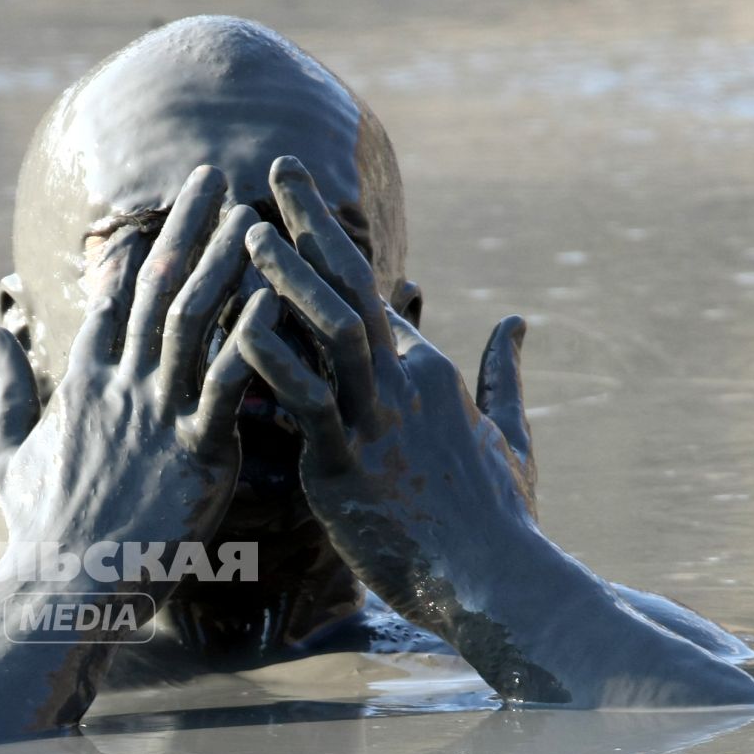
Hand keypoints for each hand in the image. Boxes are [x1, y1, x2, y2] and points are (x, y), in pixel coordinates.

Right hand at [0, 165, 257, 568]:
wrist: (59, 589)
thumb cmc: (31, 533)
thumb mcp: (2, 452)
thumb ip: (3, 389)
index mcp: (81, 385)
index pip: (112, 301)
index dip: (138, 250)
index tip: (161, 212)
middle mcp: (119, 387)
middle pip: (157, 289)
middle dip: (186, 227)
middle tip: (214, 176)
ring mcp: (157, 415)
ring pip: (196, 319)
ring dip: (226, 260)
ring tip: (253, 215)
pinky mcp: (196, 452)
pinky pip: (233, 382)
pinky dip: (256, 336)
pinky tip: (278, 295)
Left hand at [233, 155, 753, 706]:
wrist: (497, 583)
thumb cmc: (499, 519)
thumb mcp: (510, 435)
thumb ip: (503, 375)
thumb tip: (517, 321)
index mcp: (429, 371)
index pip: (372, 294)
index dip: (331, 245)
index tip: (295, 202)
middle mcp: (404, 382)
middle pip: (353, 285)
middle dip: (312, 226)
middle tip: (273, 170)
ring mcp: (376, 421)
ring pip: (330, 328)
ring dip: (287, 277)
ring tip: (246, 232)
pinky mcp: (347, 465)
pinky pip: (306, 400)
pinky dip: (272, 360)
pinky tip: (236, 328)